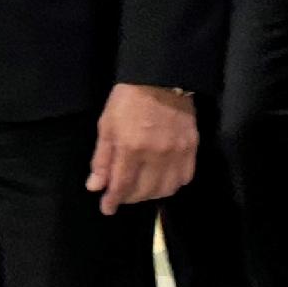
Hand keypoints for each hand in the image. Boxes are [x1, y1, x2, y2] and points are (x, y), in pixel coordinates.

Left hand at [87, 83, 197, 214]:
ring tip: (141, 188)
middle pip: (144, 191)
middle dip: (130, 197)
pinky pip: (184, 178)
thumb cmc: (128, 99)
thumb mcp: (107, 124)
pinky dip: (172, 185)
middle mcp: (156, 154)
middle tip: (122, 194)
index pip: (121, 185)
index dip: (113, 201)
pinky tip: (162, 180)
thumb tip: (95, 186)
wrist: (162, 77)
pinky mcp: (192, 148)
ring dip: (150, 194)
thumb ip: (102, 158)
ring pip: (165, 189)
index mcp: (131, 148)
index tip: (106, 208)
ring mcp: (177, 152)